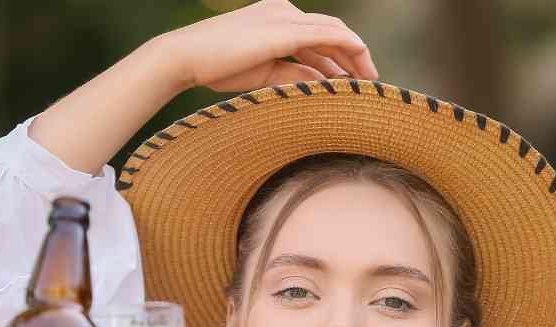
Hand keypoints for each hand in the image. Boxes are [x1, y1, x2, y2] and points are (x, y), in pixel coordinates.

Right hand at [156, 0, 377, 93]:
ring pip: (334, 31)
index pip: (318, 34)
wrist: (187, 56)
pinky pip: (327, 35)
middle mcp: (284, 11)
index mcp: (276, 17)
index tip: (352, 78)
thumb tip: (321, 85)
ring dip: (355, 54)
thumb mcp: (264, 73)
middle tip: (369, 79)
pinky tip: (360, 62)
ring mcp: (284, 17)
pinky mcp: (284, 30)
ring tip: (367, 79)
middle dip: (354, 55)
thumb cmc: (217, 66)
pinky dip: (348, 47)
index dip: (339, 55)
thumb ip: (294, 75)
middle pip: (331, 30)